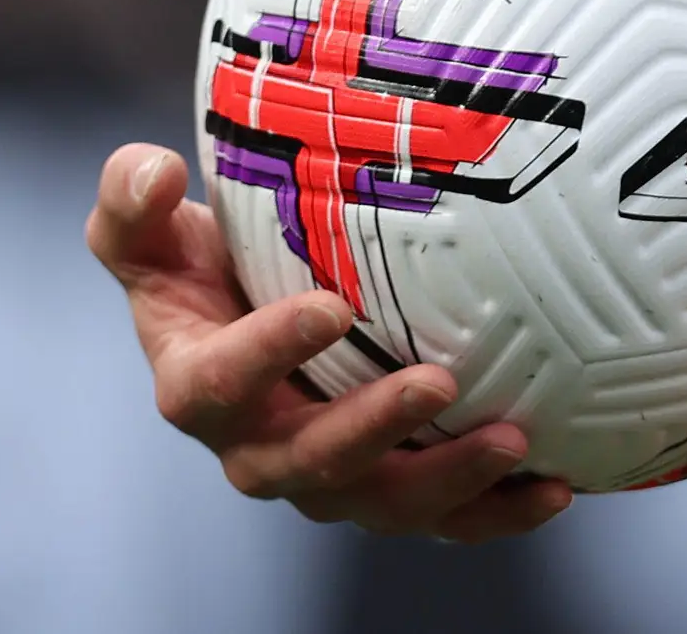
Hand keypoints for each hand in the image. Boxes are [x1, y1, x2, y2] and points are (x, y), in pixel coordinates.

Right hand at [86, 141, 572, 540]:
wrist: (243, 317)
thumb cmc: (198, 265)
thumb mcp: (148, 230)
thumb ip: (132, 199)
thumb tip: (152, 168)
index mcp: (198, 388)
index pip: (218, 385)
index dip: (269, 351)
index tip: (328, 307)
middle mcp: (260, 447)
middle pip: (310, 462)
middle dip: (373, 430)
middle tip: (437, 383)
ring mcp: (327, 476)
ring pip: (382, 500)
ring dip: (448, 481)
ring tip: (513, 441)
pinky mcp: (387, 484)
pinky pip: (441, 518)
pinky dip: (495, 514)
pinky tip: (554, 488)